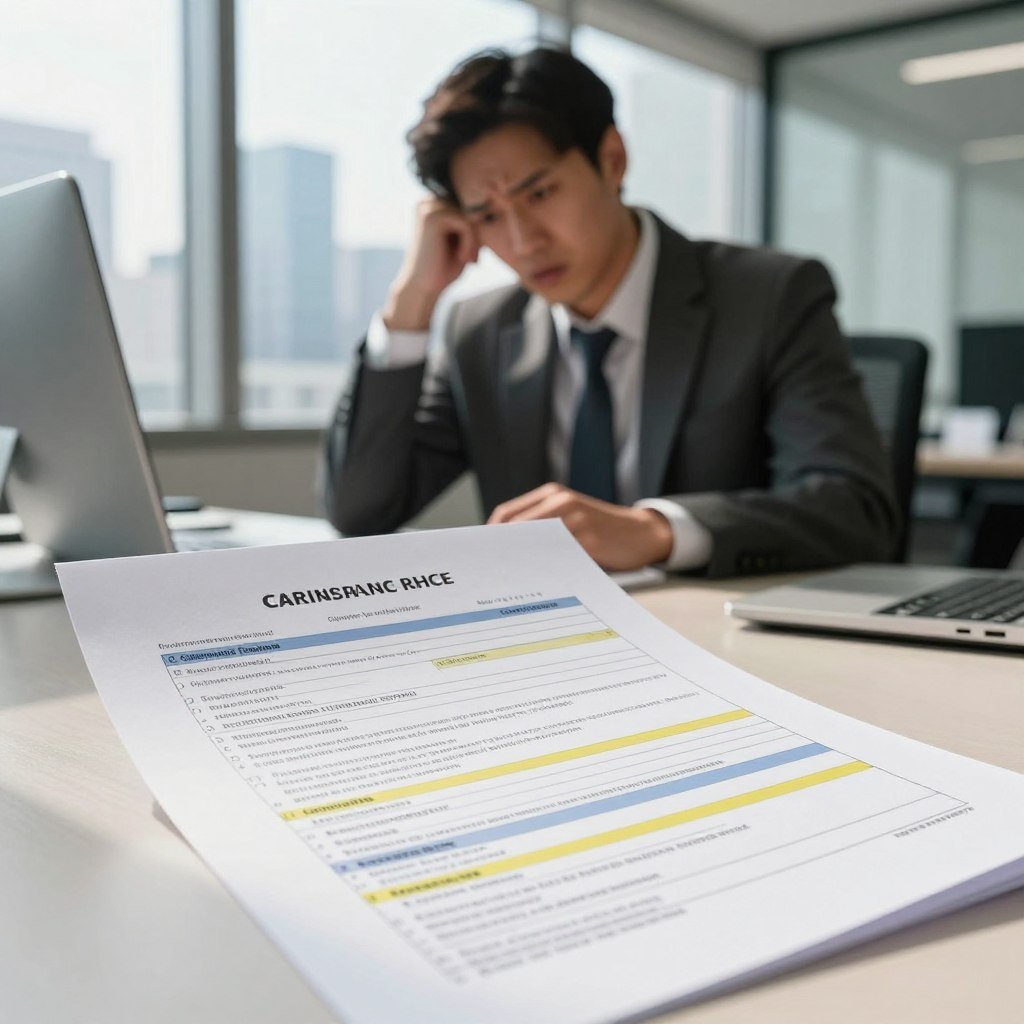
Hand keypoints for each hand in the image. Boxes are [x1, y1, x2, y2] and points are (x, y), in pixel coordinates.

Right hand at [382, 198, 479, 330]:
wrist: (423, 289)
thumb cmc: (444, 268)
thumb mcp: (464, 243)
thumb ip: (474, 224)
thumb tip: (494, 209)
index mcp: (434, 205)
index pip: (469, 208)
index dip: (478, 231)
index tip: (475, 256)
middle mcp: (430, 202)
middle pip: (470, 210)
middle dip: (477, 236)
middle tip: (473, 261)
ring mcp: (430, 208)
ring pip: (470, 217)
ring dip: (475, 241)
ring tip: (470, 261)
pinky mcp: (433, 218)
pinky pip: (466, 225)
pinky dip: (470, 244)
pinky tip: (463, 259)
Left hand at [487, 483, 673, 570]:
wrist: (642, 532)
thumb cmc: (601, 531)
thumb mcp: (570, 519)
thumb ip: (542, 527)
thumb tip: (503, 553)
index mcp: (552, 495)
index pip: (506, 515)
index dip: (489, 537)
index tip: (478, 557)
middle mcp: (560, 502)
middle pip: (514, 527)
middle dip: (498, 551)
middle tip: (485, 575)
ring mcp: (575, 520)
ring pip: (532, 543)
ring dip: (516, 563)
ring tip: (503, 584)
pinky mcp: (589, 540)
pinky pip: (557, 558)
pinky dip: (542, 571)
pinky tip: (534, 585)